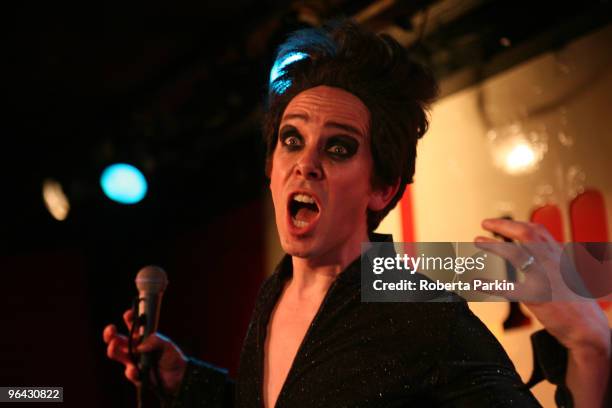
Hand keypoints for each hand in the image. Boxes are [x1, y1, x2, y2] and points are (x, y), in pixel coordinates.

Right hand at [103, 309, 187, 395]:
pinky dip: (131, 371)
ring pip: (115, 354)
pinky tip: (134, 370)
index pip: (131, 325)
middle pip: (116, 339)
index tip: (129, 314)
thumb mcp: (167, 344)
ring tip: (114, 344)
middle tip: (111, 329)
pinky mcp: (136, 375)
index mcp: (141, 337)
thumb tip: (139, 345)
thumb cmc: (172, 356)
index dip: (129, 318)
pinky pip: (129, 372)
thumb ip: (155, 340)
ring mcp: (133, 361)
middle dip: (110, 333)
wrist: (179, 376)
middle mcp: (134, 348)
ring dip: (113, 349)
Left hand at [476, 218, 609, 407]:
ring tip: (477, 242)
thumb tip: (530, 254)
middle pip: (526, 233)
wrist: (590, 329)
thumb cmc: (578, 305)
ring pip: (515, 254)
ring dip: (493, 246)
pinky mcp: (536, 297)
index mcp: (558, 256)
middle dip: (502, 225)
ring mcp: (544, 277)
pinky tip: (475, 282)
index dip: (515, 223)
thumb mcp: (566, 275)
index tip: (498, 223)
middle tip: (484, 224)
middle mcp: (552, 262)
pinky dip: (488, 284)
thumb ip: (549, 262)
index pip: (536, 230)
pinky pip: (506, 287)